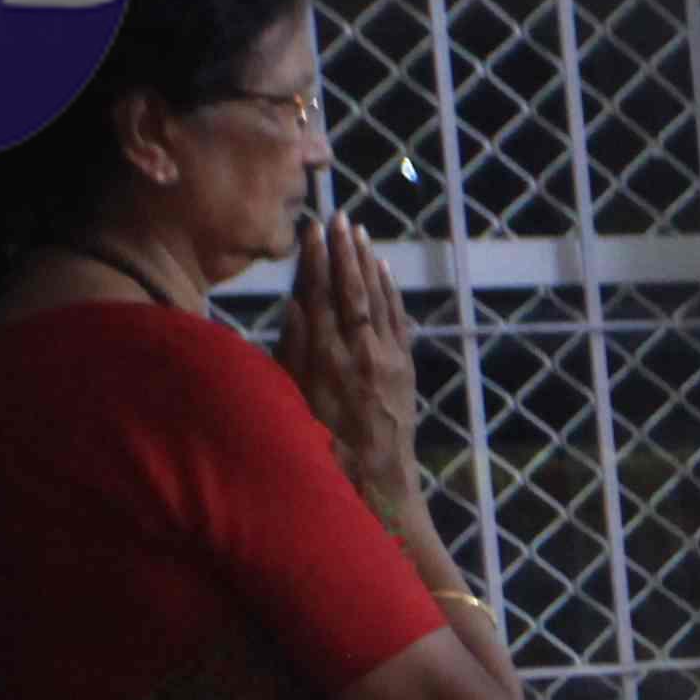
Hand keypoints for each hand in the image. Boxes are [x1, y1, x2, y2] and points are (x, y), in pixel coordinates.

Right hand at [277, 219, 423, 514]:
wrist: (374, 481)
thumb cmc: (322, 443)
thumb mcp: (293, 396)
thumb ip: (294, 348)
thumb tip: (294, 303)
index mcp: (324, 356)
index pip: (317, 294)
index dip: (314, 259)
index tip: (312, 230)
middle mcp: (359, 351)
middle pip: (351, 289)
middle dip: (344, 251)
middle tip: (339, 217)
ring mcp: (387, 358)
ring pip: (378, 299)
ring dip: (368, 264)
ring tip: (359, 234)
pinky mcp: (406, 369)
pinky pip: (398, 320)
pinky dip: (391, 293)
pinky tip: (383, 272)